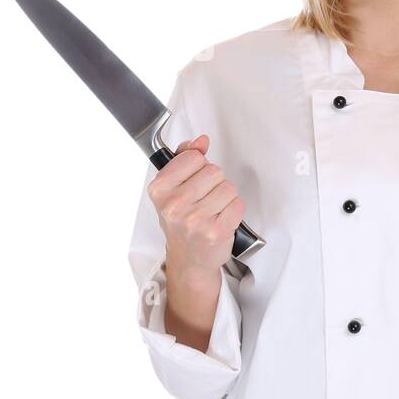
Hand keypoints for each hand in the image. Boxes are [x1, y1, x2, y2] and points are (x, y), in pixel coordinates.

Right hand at [147, 133, 245, 276]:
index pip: (194, 157)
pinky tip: (222, 217)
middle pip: (214, 171)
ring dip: (226, 196)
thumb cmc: (181, 220)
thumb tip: (201, 141)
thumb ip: (185, 158)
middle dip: (215, 182)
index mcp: (160, 189)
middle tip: (204, 198)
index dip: (200, 166)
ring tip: (213, 209)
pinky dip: (234, 209)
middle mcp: (174, 205)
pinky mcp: (216, 231)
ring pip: (228, 188)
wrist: (189, 258)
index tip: (194, 179)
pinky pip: (238, 204)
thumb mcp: (172, 188)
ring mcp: (195, 220)